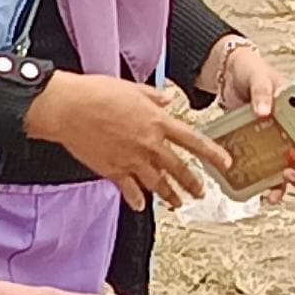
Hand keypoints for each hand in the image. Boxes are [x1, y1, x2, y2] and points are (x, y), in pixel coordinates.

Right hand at [27, 72, 228, 209]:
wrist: (68, 107)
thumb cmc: (96, 92)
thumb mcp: (132, 88)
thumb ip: (153, 96)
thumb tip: (167, 97)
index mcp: (157, 122)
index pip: (193, 141)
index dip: (213, 154)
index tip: (226, 164)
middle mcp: (148, 144)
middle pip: (178, 168)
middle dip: (192, 184)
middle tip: (201, 193)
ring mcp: (131, 160)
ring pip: (157, 183)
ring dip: (170, 196)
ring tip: (177, 204)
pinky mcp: (113, 170)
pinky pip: (130, 190)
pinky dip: (136, 200)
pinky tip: (141, 206)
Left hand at [205, 38, 294, 192]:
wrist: (227, 77)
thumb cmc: (250, 72)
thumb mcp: (258, 76)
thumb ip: (262, 91)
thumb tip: (264, 110)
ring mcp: (282, 143)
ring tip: (287, 175)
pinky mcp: (264, 153)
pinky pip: (274, 176)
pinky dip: (275, 188)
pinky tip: (270, 194)